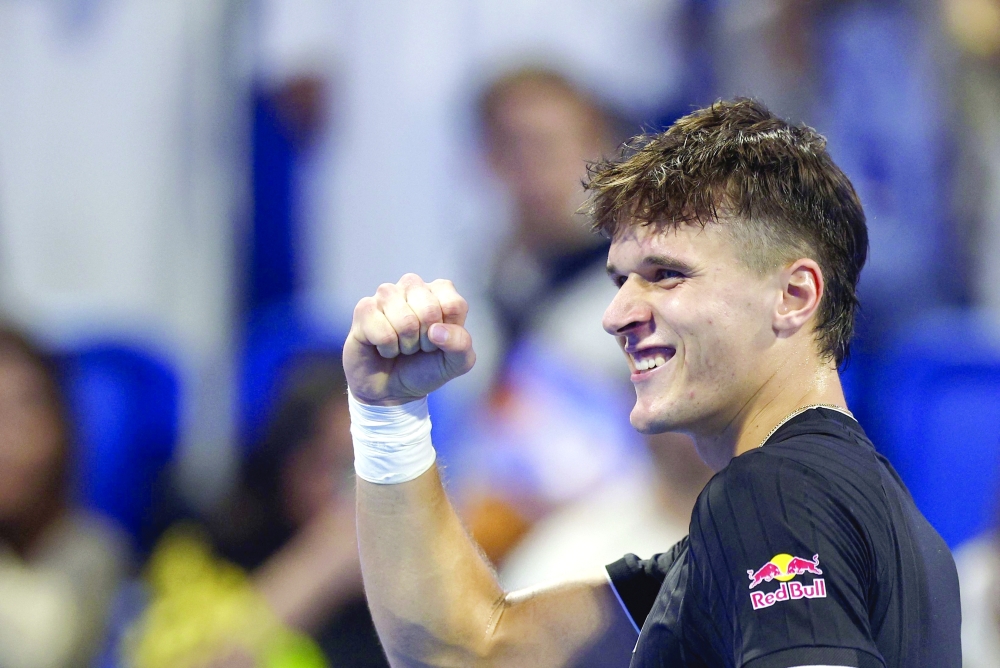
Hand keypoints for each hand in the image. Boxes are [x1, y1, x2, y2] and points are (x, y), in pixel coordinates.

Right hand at [344, 274, 474, 404]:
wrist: (392, 390)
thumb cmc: (425, 368)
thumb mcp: (456, 362)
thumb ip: (460, 344)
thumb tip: (437, 330)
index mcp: (440, 292)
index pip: (453, 305)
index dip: (448, 334)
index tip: (439, 341)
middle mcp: (412, 286)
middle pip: (429, 310)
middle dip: (426, 340)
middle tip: (418, 346)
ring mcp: (386, 295)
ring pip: (406, 321)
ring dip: (406, 344)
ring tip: (401, 346)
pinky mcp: (364, 309)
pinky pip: (383, 332)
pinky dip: (387, 349)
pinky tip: (383, 347)